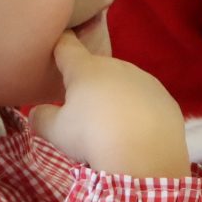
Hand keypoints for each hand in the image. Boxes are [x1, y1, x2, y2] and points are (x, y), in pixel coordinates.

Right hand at [31, 30, 188, 178]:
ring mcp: (143, 79)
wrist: (145, 156)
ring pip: (122, 82)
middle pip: (96, 68)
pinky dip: (137, 109)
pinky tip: (134, 130)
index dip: (59, 45)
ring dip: (114, 95)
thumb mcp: (56, 132)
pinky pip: (144, 99)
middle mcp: (116, 66)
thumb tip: (37, 112)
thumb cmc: (92, 137)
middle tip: (82, 110)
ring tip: (110, 125)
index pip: (67, 46)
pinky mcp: (164, 97)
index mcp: (85, 69)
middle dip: (88, 83)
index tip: (57, 46)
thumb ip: (41, 117)